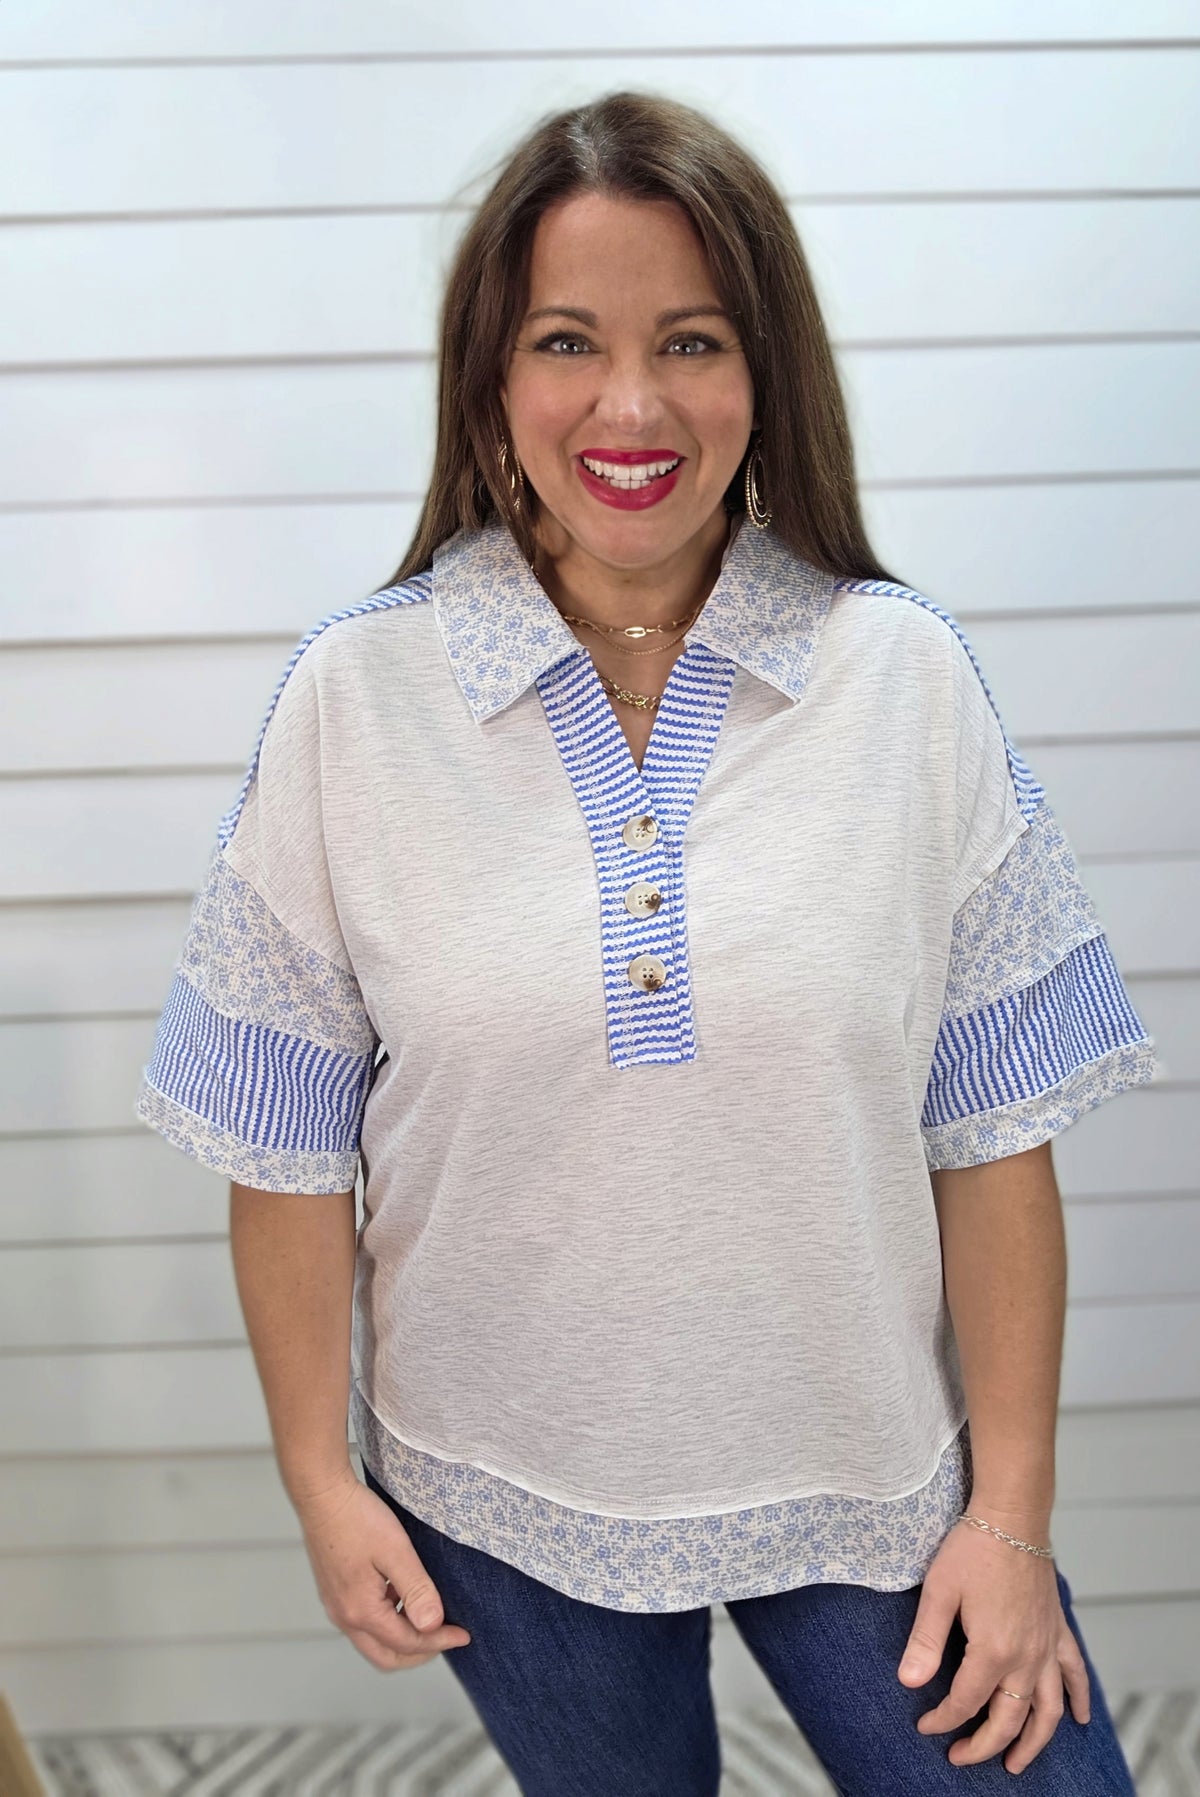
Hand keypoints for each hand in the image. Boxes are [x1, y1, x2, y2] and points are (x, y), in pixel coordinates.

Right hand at [293, 1466, 472, 1670]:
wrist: (322, 1496)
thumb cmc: (356, 1519)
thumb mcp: (396, 1551)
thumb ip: (416, 1590)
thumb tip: (433, 1625)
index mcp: (361, 1612)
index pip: (407, 1643)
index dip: (439, 1641)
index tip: (463, 1635)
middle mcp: (345, 1617)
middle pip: (386, 1657)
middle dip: (418, 1653)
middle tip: (446, 1638)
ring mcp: (336, 1606)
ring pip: (373, 1642)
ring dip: (402, 1639)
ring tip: (428, 1617)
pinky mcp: (334, 1594)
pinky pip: (363, 1622)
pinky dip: (387, 1622)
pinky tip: (402, 1598)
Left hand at [897, 1518, 1090, 1773]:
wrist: (1012, 1515)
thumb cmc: (973, 1548)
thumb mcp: (938, 1591)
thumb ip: (925, 1641)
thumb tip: (909, 1682)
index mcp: (993, 1651)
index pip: (965, 1702)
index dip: (943, 1721)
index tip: (925, 1727)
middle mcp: (1026, 1657)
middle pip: (1008, 1719)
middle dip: (984, 1745)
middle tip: (961, 1758)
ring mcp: (1047, 1647)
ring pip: (1047, 1711)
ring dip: (1034, 1742)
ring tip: (1018, 1764)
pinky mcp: (1058, 1630)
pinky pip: (1074, 1675)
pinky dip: (1079, 1700)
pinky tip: (1078, 1720)